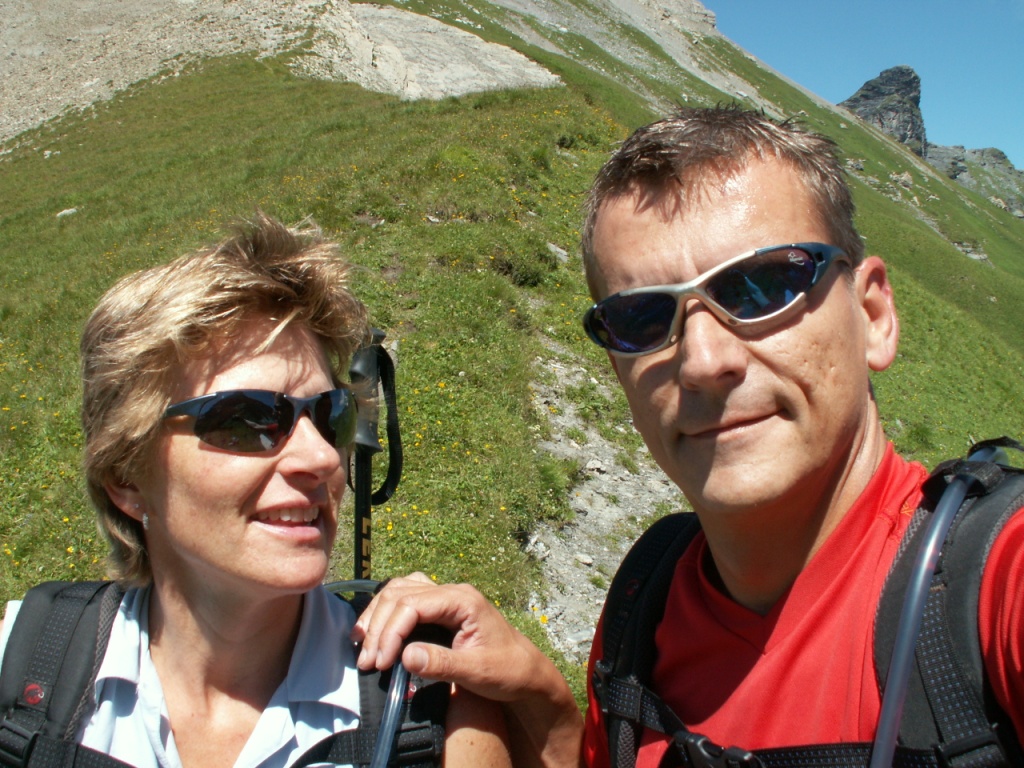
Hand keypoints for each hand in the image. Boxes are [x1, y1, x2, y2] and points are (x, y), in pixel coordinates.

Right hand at [352, 573, 584, 766]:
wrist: (526, 673)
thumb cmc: (507, 672)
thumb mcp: (477, 672)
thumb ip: (442, 664)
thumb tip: (405, 657)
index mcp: (463, 600)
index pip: (413, 604)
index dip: (391, 632)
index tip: (381, 662)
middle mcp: (452, 592)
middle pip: (400, 595)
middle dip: (379, 628)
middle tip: (367, 662)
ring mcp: (446, 597)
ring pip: (399, 592)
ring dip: (378, 618)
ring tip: (363, 647)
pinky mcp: (440, 609)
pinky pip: (405, 600)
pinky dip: (386, 614)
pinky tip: (376, 633)